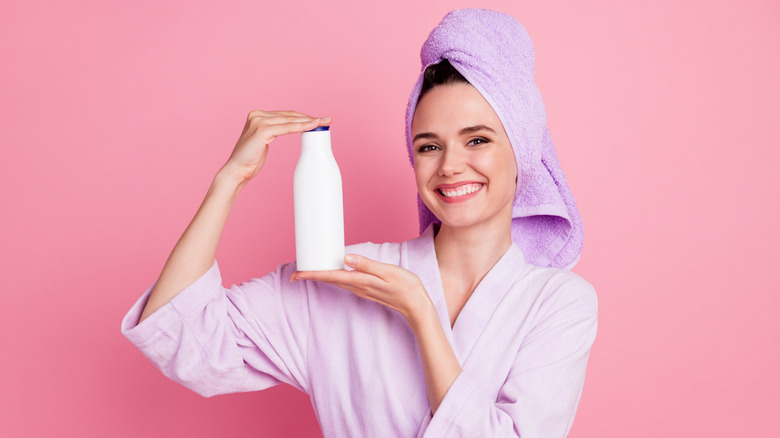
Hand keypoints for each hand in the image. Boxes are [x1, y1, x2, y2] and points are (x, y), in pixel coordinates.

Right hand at [222, 110, 330, 183]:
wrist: (236, 171)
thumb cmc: (250, 160)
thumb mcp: (263, 141)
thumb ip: (273, 131)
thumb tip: (290, 128)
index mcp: (257, 115)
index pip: (285, 115)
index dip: (303, 116)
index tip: (319, 120)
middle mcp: (257, 115)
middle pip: (290, 115)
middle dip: (310, 118)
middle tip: (327, 119)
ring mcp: (258, 121)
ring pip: (290, 120)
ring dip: (308, 121)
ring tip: (323, 123)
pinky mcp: (262, 131)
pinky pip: (286, 128)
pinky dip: (301, 127)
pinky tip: (312, 126)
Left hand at [291, 254, 434, 322]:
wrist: (416, 305)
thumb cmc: (406, 286)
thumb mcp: (388, 271)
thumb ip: (366, 264)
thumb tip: (346, 258)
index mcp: (360, 281)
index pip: (330, 276)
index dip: (311, 275)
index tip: (295, 275)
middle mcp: (357, 287)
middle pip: (329, 280)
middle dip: (312, 276)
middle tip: (295, 272)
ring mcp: (361, 290)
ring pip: (336, 282)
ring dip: (321, 276)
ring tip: (309, 270)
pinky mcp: (366, 289)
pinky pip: (344, 283)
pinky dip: (334, 277)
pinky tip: (333, 271)